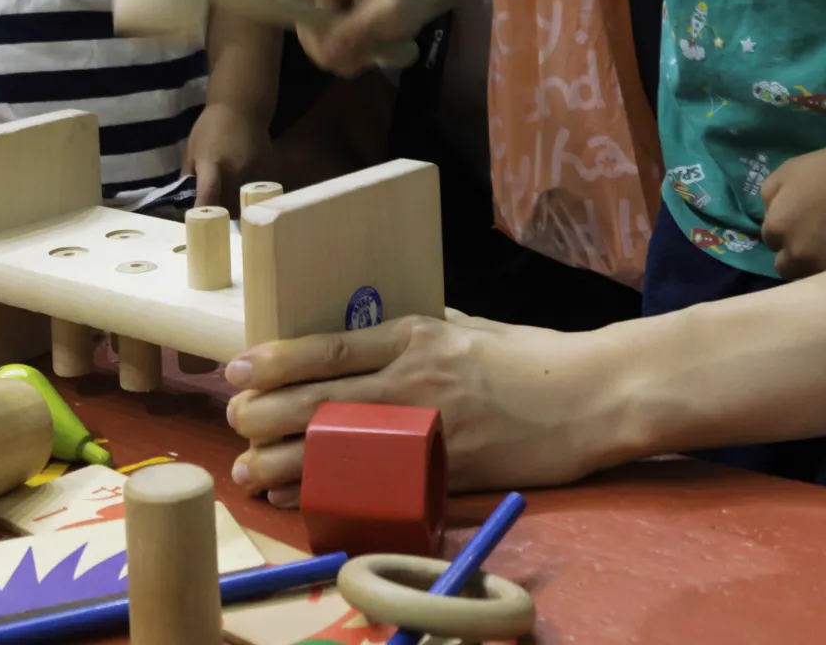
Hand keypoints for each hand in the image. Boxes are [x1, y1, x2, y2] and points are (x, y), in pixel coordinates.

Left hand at [184, 101, 267, 208]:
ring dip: (235, 209)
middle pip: (229, 205)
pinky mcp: (268, 170)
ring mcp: (255, 171)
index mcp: (212, 161)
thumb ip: (189, 175)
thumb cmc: (211, 127)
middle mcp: (235, 169)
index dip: (203, 210)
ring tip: (228, 203)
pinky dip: (250, 199)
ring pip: (245, 204)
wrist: (242, 109)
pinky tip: (243, 193)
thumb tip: (186, 201)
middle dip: (219, 213)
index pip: (209, 192)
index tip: (198, 223)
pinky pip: (258, 196)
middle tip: (213, 212)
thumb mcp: (193, 148)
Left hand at [224, 312, 615, 504]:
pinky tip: (301, 500)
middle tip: (233, 422)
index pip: (331, 346)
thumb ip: (421, 326)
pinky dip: (333, 494)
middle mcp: (416, 378)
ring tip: (250, 472)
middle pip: (322, 399)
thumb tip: (376, 327)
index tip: (237, 367)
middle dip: (265, 413)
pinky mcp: (449, 470)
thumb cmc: (533, 356)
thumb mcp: (470, 325)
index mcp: (417, 334)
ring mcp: (431, 428)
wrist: (592, 396)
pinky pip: (378, 486)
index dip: (277, 358)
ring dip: (286, 463)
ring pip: (340, 448)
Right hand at [266, 0, 443, 76]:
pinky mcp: (328, 26)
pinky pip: (325, 52)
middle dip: (330, 46)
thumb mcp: (386, 13)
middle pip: (305, 27)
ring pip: (314, 45)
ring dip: (343, 56)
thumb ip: (355, 30)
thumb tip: (327, 52)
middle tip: (363, 52)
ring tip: (369, 51)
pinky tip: (365, 53)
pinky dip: (346, 60)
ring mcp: (322, 8)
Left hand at [757, 143, 825, 277]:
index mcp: (778, 228)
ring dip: (816, 265)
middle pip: (786, 267)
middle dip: (795, 254)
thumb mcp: (784, 173)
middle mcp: (798, 253)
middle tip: (813, 240)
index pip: (771, 241)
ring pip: (811, 277)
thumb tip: (771, 218)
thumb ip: (768, 200)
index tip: (799, 223)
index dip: (784, 231)